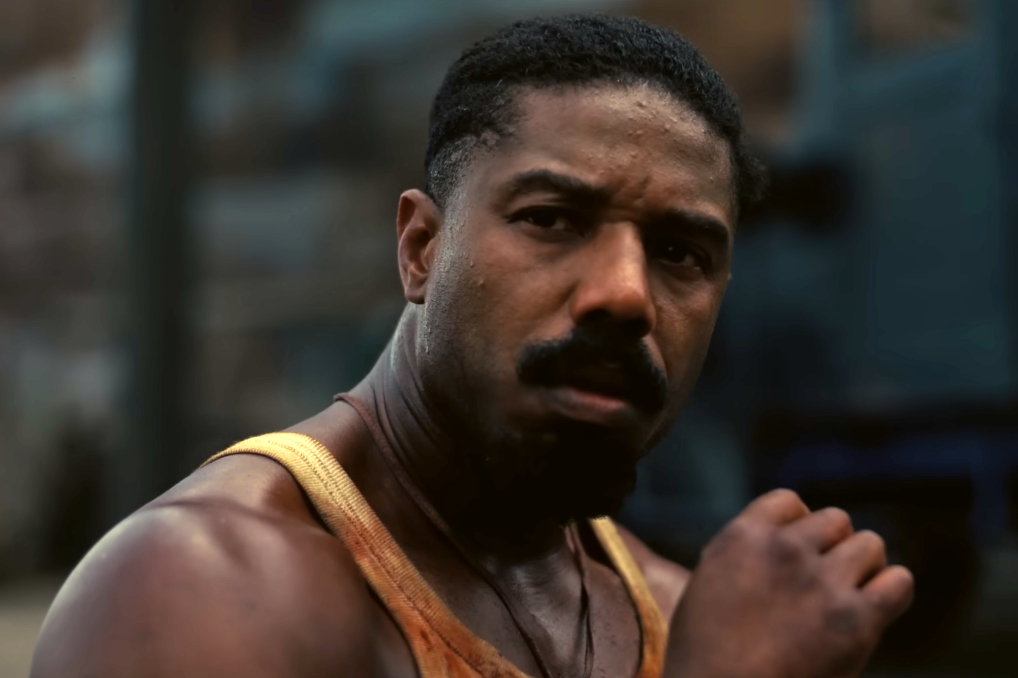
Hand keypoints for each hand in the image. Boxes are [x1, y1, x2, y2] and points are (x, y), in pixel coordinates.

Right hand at [664, 489, 913, 677]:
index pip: (789, 502)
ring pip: (870, 545)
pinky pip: (899, 582)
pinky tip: (876, 611)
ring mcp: (822, 582)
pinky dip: (892, 592)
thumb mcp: (704, 586)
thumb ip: (740, 555)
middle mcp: (785, 549)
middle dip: (834, 548)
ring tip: (851, 598)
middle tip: (826, 583)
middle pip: (836, 520)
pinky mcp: (856, 620)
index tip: (796, 558)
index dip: (798, 528)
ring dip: (864, 568)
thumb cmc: (705, 657)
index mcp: (742, 536)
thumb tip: (776, 543)